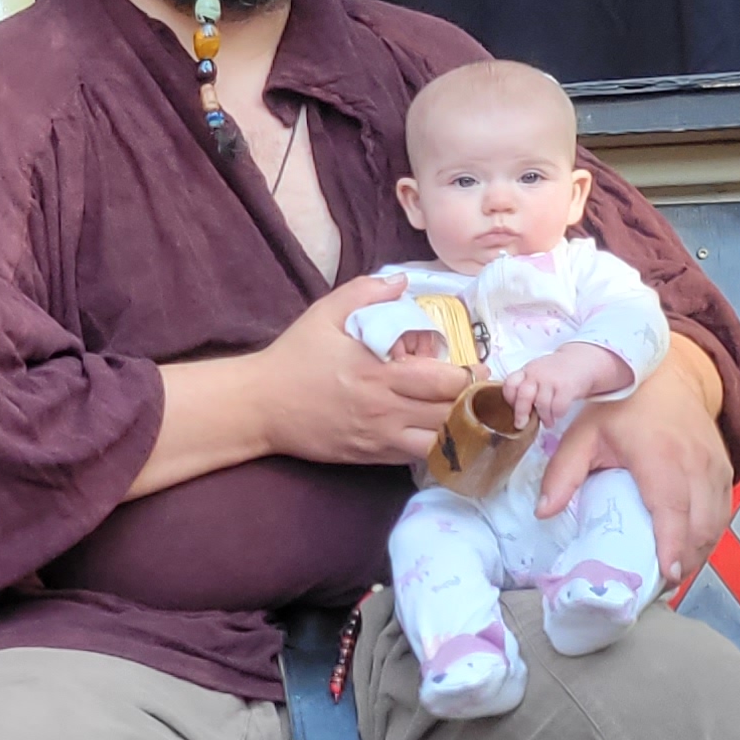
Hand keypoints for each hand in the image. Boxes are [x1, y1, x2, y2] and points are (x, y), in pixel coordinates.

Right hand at [260, 276, 462, 467]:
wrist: (259, 406)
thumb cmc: (293, 358)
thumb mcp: (324, 315)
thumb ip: (365, 293)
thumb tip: (402, 281)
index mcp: (379, 373)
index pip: (444, 382)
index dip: (469, 376)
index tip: (477, 368)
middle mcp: (384, 410)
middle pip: (450, 414)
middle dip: (472, 403)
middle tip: (480, 392)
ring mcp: (378, 437)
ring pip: (439, 442)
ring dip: (457, 429)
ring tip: (464, 414)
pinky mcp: (369, 456)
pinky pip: (414, 457)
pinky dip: (433, 445)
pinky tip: (436, 431)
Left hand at [501, 340, 632, 433]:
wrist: (582, 361)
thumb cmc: (556, 373)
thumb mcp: (537, 374)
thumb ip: (526, 389)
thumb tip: (518, 414)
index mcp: (526, 371)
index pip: (510, 384)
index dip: (509, 398)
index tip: (513, 408)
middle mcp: (537, 373)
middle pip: (524, 396)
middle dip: (521, 413)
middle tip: (522, 424)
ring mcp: (552, 379)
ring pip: (542, 404)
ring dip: (544, 417)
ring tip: (547, 422)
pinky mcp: (567, 386)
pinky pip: (558, 407)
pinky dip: (557, 414)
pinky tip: (558, 415)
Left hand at [538, 349, 733, 591]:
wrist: (668, 376)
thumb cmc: (620, 408)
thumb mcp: (583, 434)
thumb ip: (563, 473)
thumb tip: (543, 513)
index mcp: (660, 455)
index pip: (671, 508)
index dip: (672, 545)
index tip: (667, 575)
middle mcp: (695, 462)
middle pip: (700, 524)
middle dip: (684, 561)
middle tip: (659, 586)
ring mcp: (716, 466)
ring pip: (716, 522)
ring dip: (699, 553)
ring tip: (672, 577)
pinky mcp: (725, 469)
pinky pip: (723, 511)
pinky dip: (709, 536)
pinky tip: (689, 553)